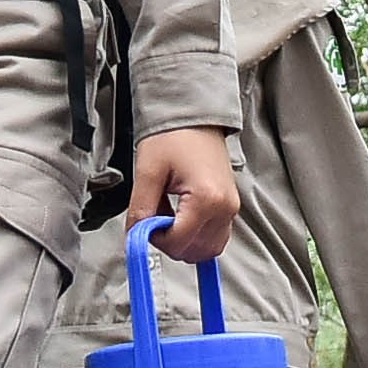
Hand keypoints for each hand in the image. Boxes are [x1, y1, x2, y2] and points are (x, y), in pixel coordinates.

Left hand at [129, 127, 237, 268]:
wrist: (194, 115)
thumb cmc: (174, 135)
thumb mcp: (148, 172)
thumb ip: (141, 209)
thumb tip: (136, 236)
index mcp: (206, 198)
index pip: (179, 242)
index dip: (156, 239)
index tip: (144, 225)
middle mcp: (224, 207)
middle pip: (196, 251)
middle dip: (170, 243)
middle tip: (154, 220)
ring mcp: (230, 207)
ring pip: (208, 249)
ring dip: (184, 242)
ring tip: (168, 216)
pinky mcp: (230, 205)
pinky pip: (216, 236)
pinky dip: (197, 236)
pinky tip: (181, 218)